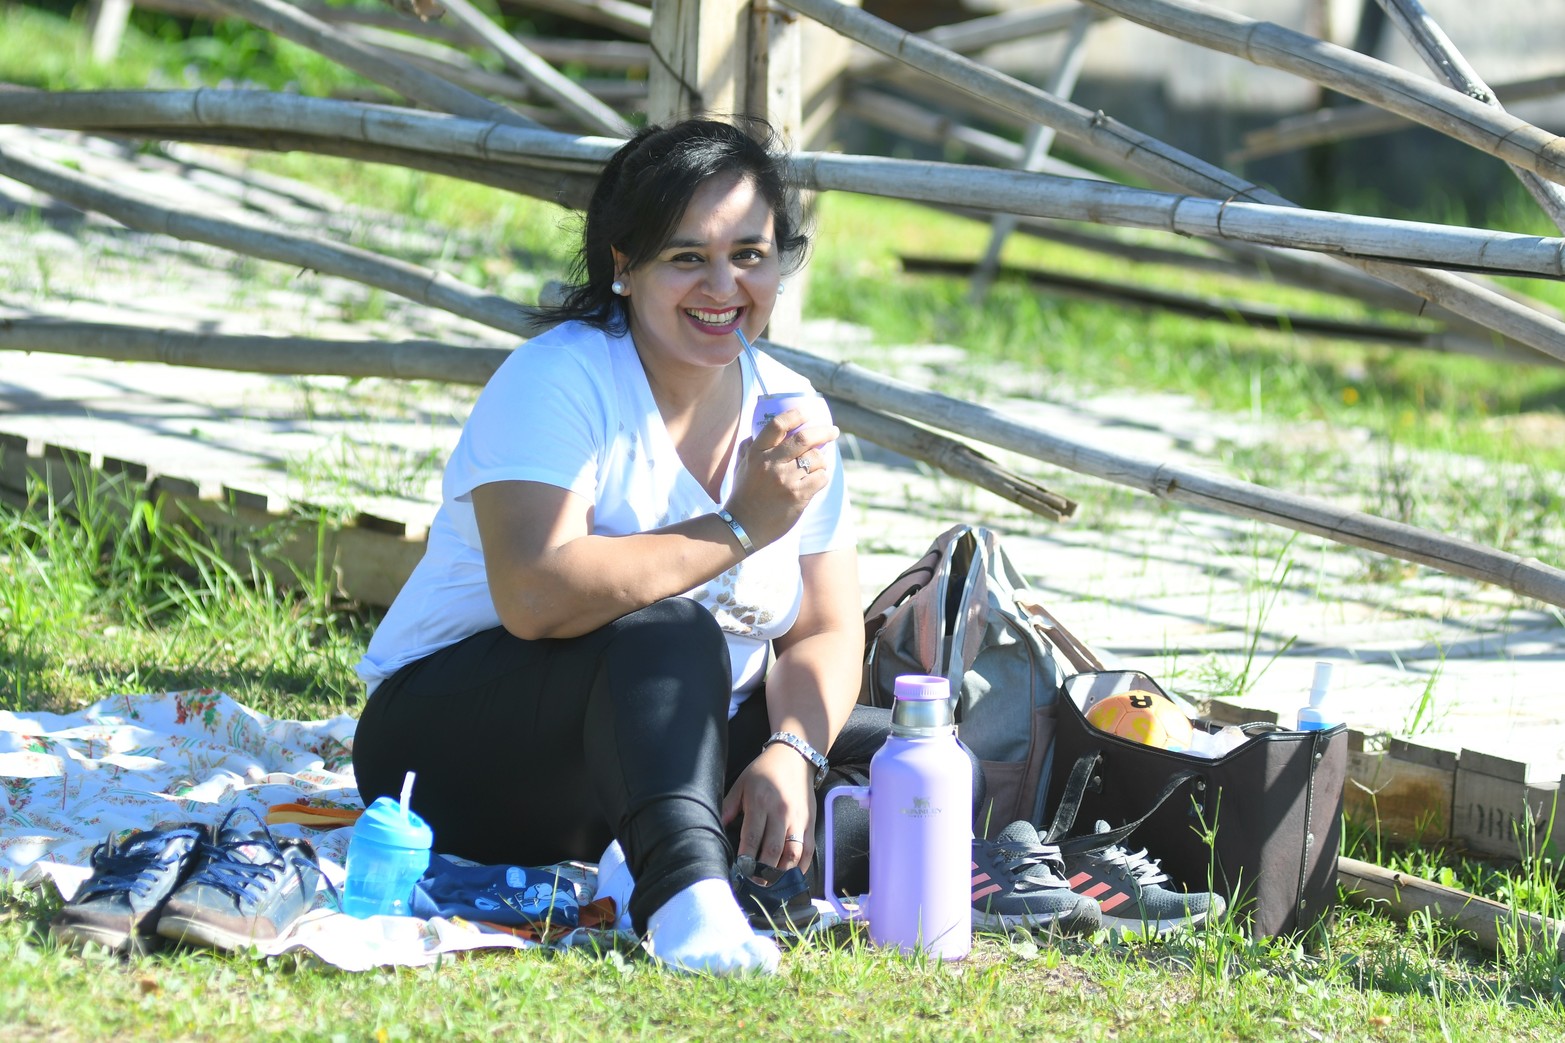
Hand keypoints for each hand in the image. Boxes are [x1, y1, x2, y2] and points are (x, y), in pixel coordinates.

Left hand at [721, 743, 816, 872]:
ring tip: (770, 883)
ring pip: (792, 854)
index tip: (739, 871)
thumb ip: (729, 806)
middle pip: (772, 850)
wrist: (794, 757)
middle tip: (753, 882)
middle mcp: (781, 813)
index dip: (745, 858)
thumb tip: (718, 827)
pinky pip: (808, 850)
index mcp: (761, 803)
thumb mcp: (741, 783)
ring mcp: (798, 820)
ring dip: (781, 873)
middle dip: (762, 871)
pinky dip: (801, 867)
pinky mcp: (810, 823)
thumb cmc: (764, 771)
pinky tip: (791, 876)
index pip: (752, 837)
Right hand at [725, 407, 838, 547]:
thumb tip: (764, 429)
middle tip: (833, 431)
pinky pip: (821, 478)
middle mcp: (771, 464)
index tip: (808, 412)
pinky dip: (822, 477)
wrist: (742, 527)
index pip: (777, 425)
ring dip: (822, 460)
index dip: (795, 414)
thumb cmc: (743, 495)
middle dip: (824, 431)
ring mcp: (785, 480)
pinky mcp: (798, 496)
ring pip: (816, 459)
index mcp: (756, 453)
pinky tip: (816, 480)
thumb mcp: (741, 466)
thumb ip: (750, 446)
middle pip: (804, 438)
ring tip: (819, 464)